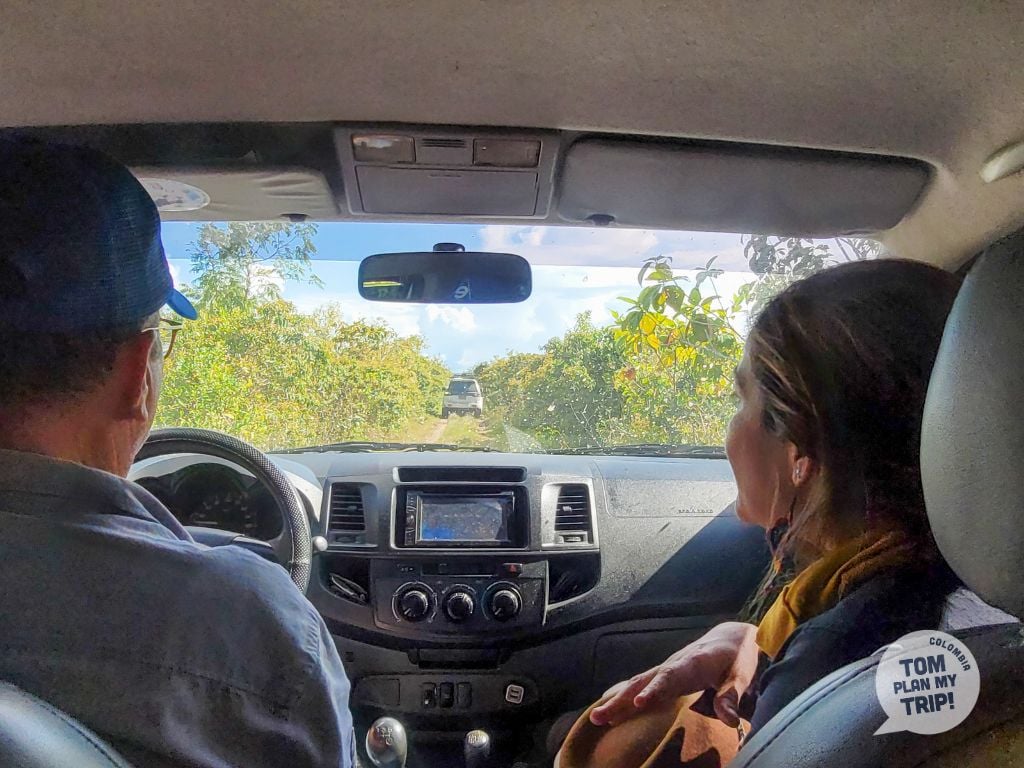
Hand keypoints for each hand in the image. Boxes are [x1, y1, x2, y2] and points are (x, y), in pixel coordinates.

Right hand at [589, 621, 759, 727]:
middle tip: (599, 716)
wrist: (731, 637)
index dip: (653, 690)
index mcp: (692, 663)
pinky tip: (609, 705)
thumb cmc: (737, 655)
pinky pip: (640, 683)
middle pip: (643, 681)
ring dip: (616, 699)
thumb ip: (732, 695)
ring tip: (596, 717)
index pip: (669, 677)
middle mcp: (673, 663)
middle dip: (621, 700)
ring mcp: (666, 668)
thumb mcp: (741, 673)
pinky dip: (623, 693)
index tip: (637, 704)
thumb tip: (728, 721)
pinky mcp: (665, 673)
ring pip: (636, 683)